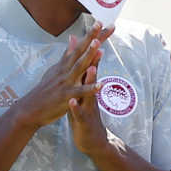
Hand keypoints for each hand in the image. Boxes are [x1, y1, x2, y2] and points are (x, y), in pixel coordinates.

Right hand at [15, 30, 102, 131]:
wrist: (30, 109)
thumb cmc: (45, 90)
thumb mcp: (55, 70)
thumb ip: (66, 55)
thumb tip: (73, 39)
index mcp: (65, 64)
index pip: (80, 46)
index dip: (90, 34)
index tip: (101, 21)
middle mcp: (65, 70)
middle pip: (80, 51)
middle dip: (91, 37)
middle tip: (100, 23)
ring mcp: (66, 82)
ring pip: (79, 67)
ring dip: (88, 55)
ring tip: (98, 44)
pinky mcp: (66, 96)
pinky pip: (80, 92)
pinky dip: (90, 88)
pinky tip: (100, 85)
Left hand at [66, 29, 121, 155]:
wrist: (93, 140)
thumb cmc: (85, 114)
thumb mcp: (83, 91)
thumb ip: (83, 75)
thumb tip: (86, 60)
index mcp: (87, 86)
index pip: (91, 64)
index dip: (93, 49)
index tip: (97, 31)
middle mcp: (90, 94)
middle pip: (93, 73)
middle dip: (95, 58)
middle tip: (98, 41)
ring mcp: (88, 107)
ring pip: (89, 92)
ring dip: (90, 80)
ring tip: (90, 68)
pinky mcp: (83, 120)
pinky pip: (79, 113)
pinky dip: (76, 107)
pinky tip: (72, 101)